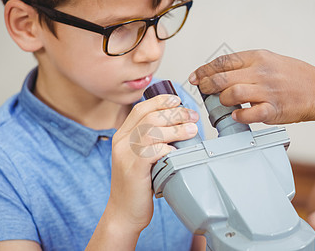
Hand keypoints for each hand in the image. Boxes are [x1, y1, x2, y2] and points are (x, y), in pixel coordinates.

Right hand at [108, 94, 199, 233]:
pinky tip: (179, 151)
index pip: (141, 108)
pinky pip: (154, 151)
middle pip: (150, 116)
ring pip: (153, 130)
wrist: (123, 213)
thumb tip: (179, 125)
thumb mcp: (140, 157)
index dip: (161, 101)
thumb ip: (152, 141)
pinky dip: (169, 148)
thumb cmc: (137, 185)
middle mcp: (121, 142)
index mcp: (122, 136)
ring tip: (192, 129)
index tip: (178, 100)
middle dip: (175, 113)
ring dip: (177, 128)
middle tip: (192, 117)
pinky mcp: (134, 169)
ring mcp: (126, 155)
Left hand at [189, 50, 314, 124]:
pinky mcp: (273, 109)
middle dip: (206, 85)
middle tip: (202, 90)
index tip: (195, 76)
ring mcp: (267, 91)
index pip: (223, 61)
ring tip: (222, 103)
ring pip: (232, 94)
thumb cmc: (295, 77)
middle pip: (222, 78)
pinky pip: (249, 113)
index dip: (205, 69)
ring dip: (222, 100)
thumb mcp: (270, 60)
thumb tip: (222, 72)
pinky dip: (238, 116)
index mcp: (258, 57)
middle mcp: (261, 72)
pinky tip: (236, 115)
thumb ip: (247, 65)